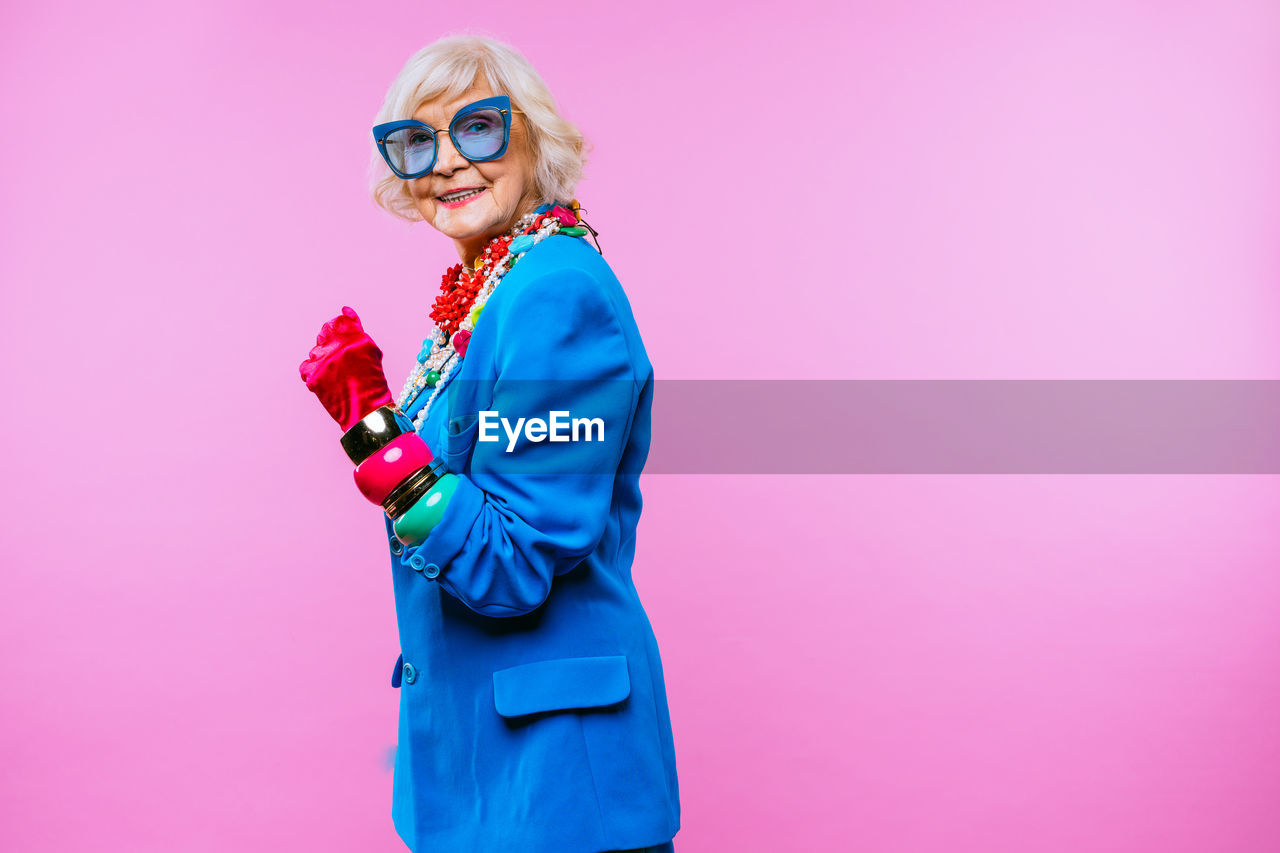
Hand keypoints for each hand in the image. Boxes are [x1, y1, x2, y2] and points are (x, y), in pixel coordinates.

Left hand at [299, 306, 393, 431]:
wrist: (366, 412)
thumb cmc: (374, 384)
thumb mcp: (373, 354)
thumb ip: (360, 335)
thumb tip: (348, 316)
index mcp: (356, 338)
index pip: (343, 319)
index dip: (343, 319)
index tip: (344, 315)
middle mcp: (338, 347)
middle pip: (326, 332)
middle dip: (331, 339)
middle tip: (340, 354)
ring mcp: (324, 361)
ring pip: (315, 350)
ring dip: (323, 358)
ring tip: (335, 372)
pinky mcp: (314, 376)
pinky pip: (305, 367)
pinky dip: (313, 372)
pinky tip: (324, 378)